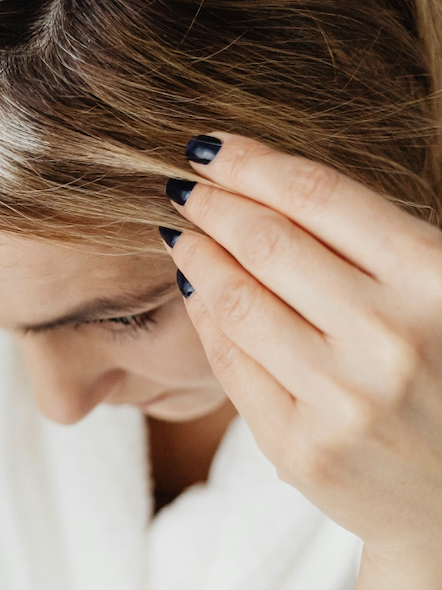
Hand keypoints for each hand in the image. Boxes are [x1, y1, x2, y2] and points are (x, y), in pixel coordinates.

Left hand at [160, 132, 441, 586]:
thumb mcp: (436, 293)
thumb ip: (368, 242)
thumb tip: (257, 183)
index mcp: (436, 282)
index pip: (318, 196)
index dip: (250, 162)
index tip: (208, 146)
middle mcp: (391, 338)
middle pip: (265, 242)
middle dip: (211, 203)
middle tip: (182, 185)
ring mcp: (344, 400)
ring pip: (235, 300)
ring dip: (196, 255)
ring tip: (180, 234)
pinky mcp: (304, 449)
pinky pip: (231, 362)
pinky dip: (204, 317)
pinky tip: (195, 291)